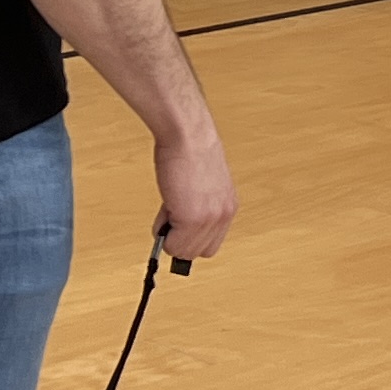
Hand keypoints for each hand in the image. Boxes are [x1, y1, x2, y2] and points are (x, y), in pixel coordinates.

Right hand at [155, 130, 236, 261]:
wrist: (187, 137)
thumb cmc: (190, 153)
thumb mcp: (203, 186)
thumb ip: (198, 208)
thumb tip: (180, 229)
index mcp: (228, 208)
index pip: (210, 244)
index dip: (190, 237)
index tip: (179, 226)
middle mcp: (223, 215)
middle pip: (197, 252)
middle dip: (178, 239)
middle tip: (170, 214)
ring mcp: (209, 219)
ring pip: (183, 251)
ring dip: (169, 234)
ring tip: (169, 205)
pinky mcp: (192, 219)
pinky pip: (172, 244)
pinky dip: (162, 231)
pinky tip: (166, 205)